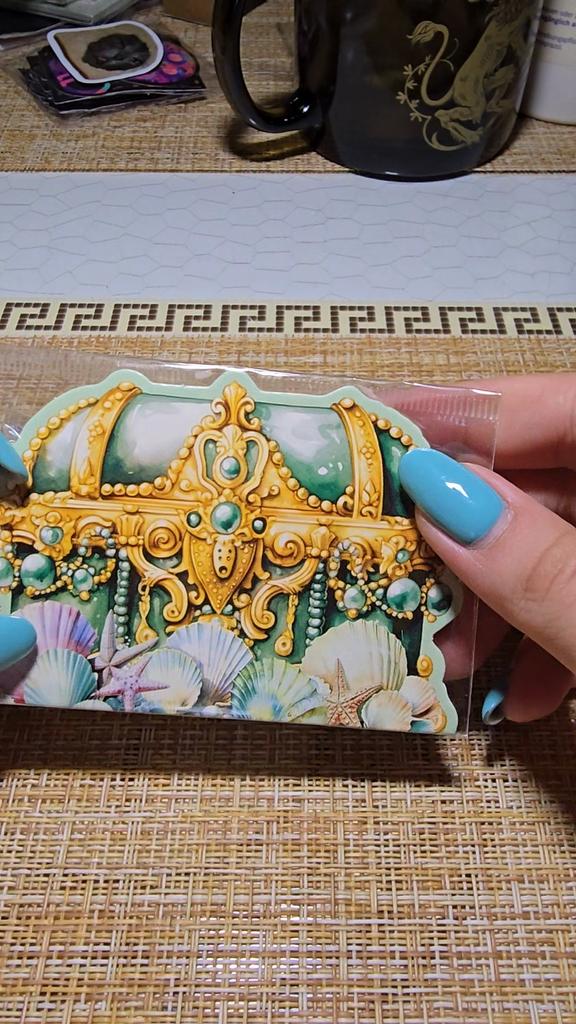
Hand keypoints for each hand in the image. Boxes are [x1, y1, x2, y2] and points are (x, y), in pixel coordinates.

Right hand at [399, 374, 575, 724]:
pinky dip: (549, 641)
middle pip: (543, 483)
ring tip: (445, 656)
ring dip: (497, 603)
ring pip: (555, 547)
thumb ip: (539, 568)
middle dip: (463, 535)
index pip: (561, 407)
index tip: (377, 433)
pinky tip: (523, 697)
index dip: (468, 413)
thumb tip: (436, 499)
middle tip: (386, 564)